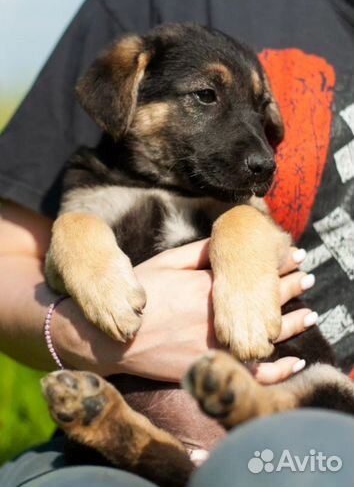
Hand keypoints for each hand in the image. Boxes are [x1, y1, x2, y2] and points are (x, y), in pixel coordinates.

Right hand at [52, 239, 314, 381]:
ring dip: (295, 321)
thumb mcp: (165, 263)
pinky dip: (279, 369)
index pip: (254, 272)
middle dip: (291, 286)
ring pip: (268, 333)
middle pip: (266, 300)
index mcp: (209, 286)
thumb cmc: (138, 295)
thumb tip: (225, 241)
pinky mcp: (213, 367)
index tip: (296, 256)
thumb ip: (198, 252)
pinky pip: (254, 373)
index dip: (278, 263)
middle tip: (308, 278)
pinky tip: (296, 360)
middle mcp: (220, 314)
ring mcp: (219, 343)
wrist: (113, 338)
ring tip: (312, 311)